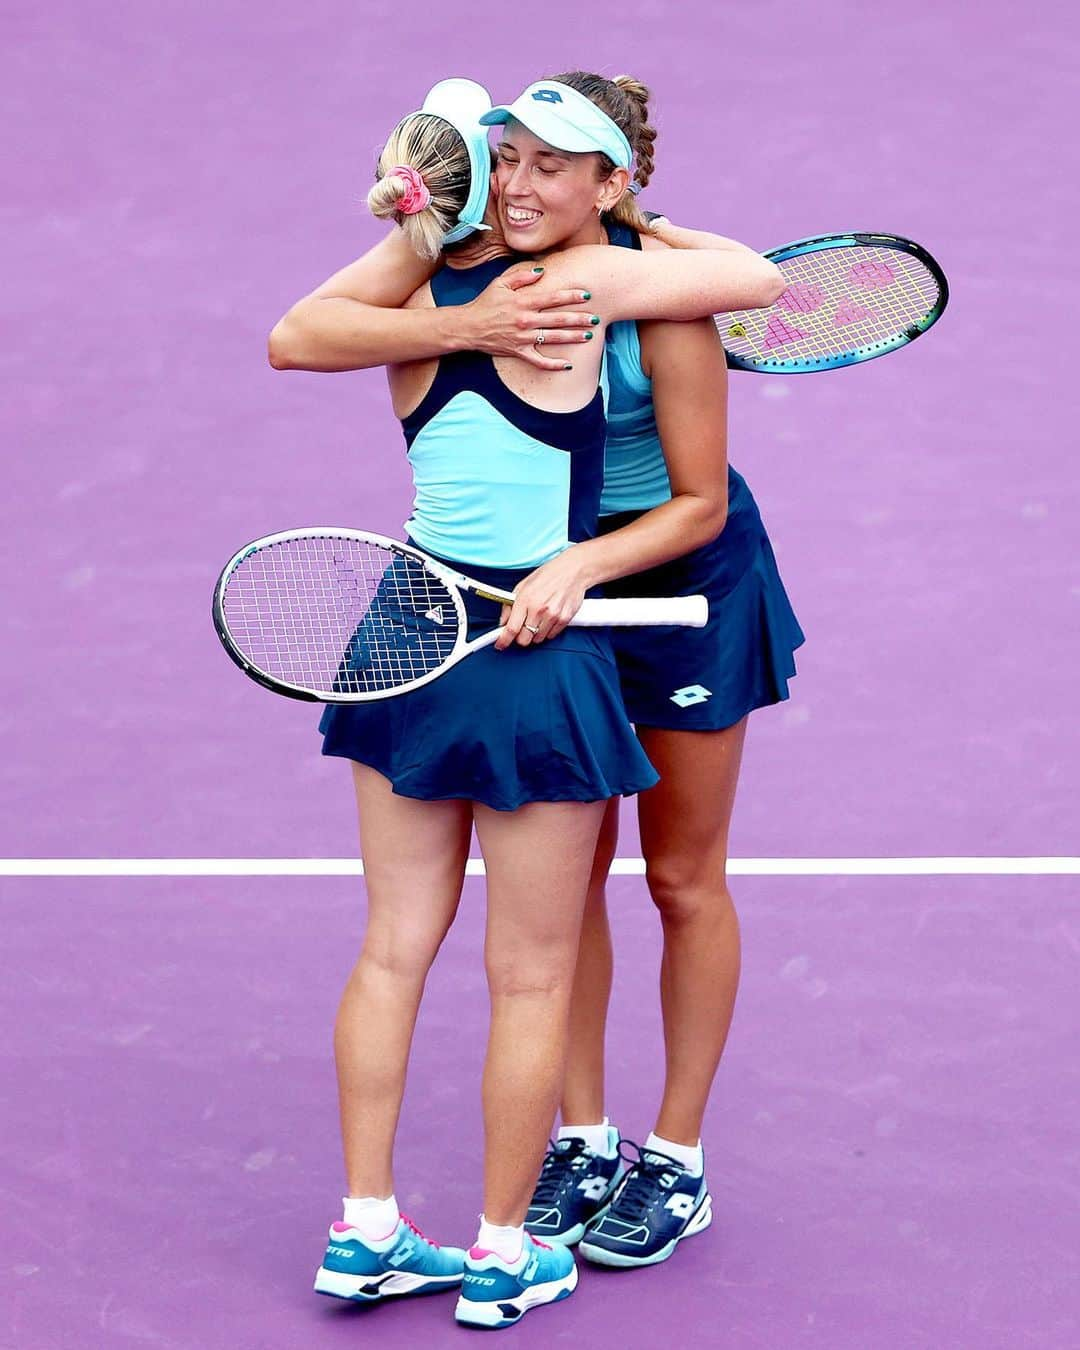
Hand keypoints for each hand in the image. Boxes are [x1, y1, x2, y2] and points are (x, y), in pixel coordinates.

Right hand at [464, 268, 599, 370]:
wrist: (468, 327)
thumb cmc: (485, 303)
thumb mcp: (500, 283)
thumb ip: (522, 276)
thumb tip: (542, 271)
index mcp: (523, 301)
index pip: (552, 298)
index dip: (571, 296)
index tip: (586, 295)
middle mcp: (525, 320)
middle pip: (557, 319)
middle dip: (578, 318)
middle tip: (596, 318)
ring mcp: (523, 337)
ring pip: (553, 338)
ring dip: (572, 337)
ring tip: (589, 336)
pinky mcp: (518, 352)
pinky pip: (539, 361)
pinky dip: (553, 365)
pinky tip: (568, 366)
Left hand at [494, 547, 594, 649]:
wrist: (573, 571)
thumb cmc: (548, 575)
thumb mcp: (523, 585)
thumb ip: (510, 605)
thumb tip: (503, 622)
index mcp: (525, 599)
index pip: (511, 628)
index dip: (503, 640)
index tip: (500, 644)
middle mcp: (538, 609)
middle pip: (524, 640)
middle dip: (520, 637)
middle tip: (522, 629)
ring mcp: (552, 615)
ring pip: (537, 640)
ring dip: (535, 633)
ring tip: (538, 619)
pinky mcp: (564, 619)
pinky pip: (551, 636)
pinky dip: (547, 631)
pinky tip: (548, 618)